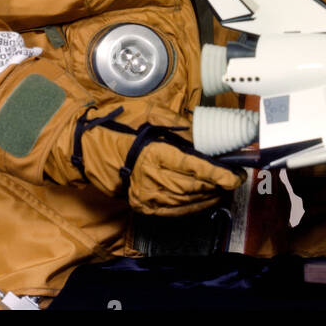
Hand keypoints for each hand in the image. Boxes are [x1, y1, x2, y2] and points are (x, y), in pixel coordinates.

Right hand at [50, 102, 244, 215]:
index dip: (218, 174)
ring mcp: (145, 195)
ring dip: (208, 196)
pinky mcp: (142, 205)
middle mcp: (150, 178)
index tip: (235, 176)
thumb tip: (203, 136)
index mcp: (154, 154)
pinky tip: (204, 200)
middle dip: (217, 185)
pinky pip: (173, 211)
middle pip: (193, 187)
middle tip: (234, 179)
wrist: (90, 149)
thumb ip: (180, 125)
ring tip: (223, 188)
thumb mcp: (151, 114)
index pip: (194, 168)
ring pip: (185, 201)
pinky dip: (192, 206)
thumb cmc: (122, 127)